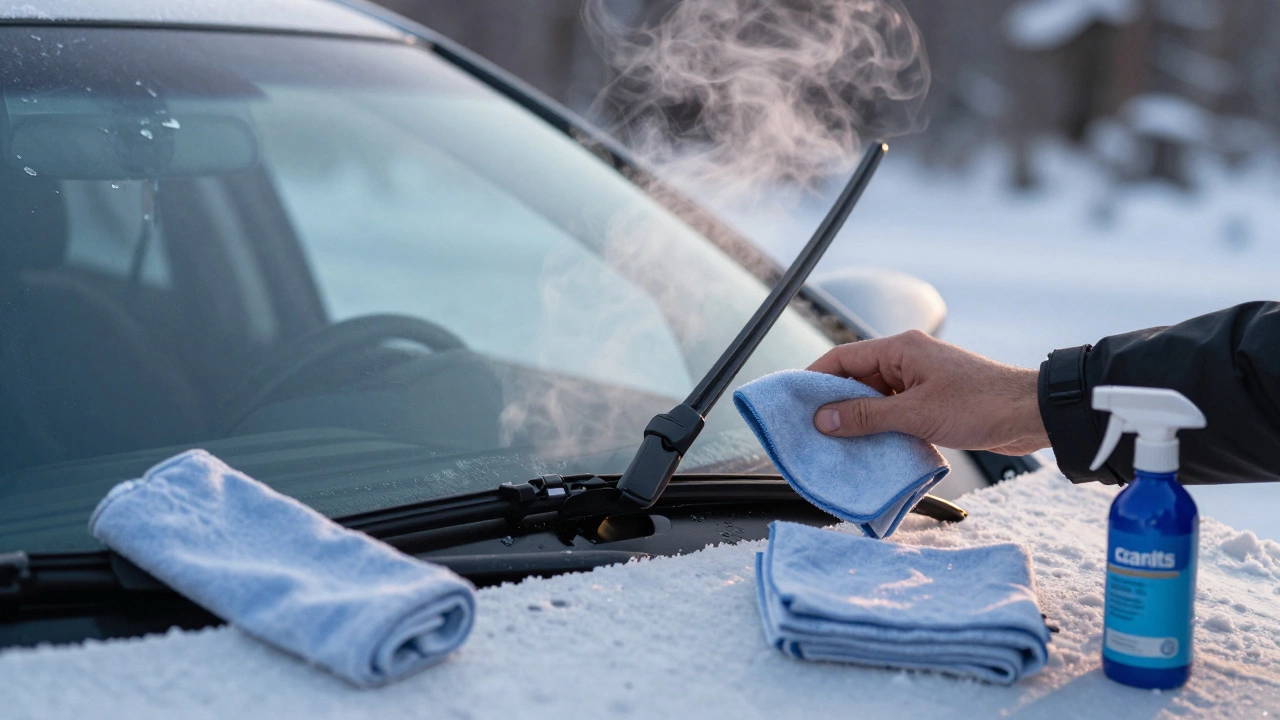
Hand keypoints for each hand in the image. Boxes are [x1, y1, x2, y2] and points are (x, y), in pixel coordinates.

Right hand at [807, 330, 1048, 455]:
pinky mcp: (932, 401)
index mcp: (901, 349)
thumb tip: (825, 419)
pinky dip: (881, 428)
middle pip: (856, 379)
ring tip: (839, 444)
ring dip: (860, 420)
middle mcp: (908, 360)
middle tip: (813, 431)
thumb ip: (867, 416)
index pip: (842, 358)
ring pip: (875, 398)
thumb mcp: (916, 413)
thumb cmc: (982, 404)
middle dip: (835, 404)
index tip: (795, 401)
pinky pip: (895, 412)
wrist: (1032, 415)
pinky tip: (872, 448)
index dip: (815, 378)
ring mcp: (921, 380)